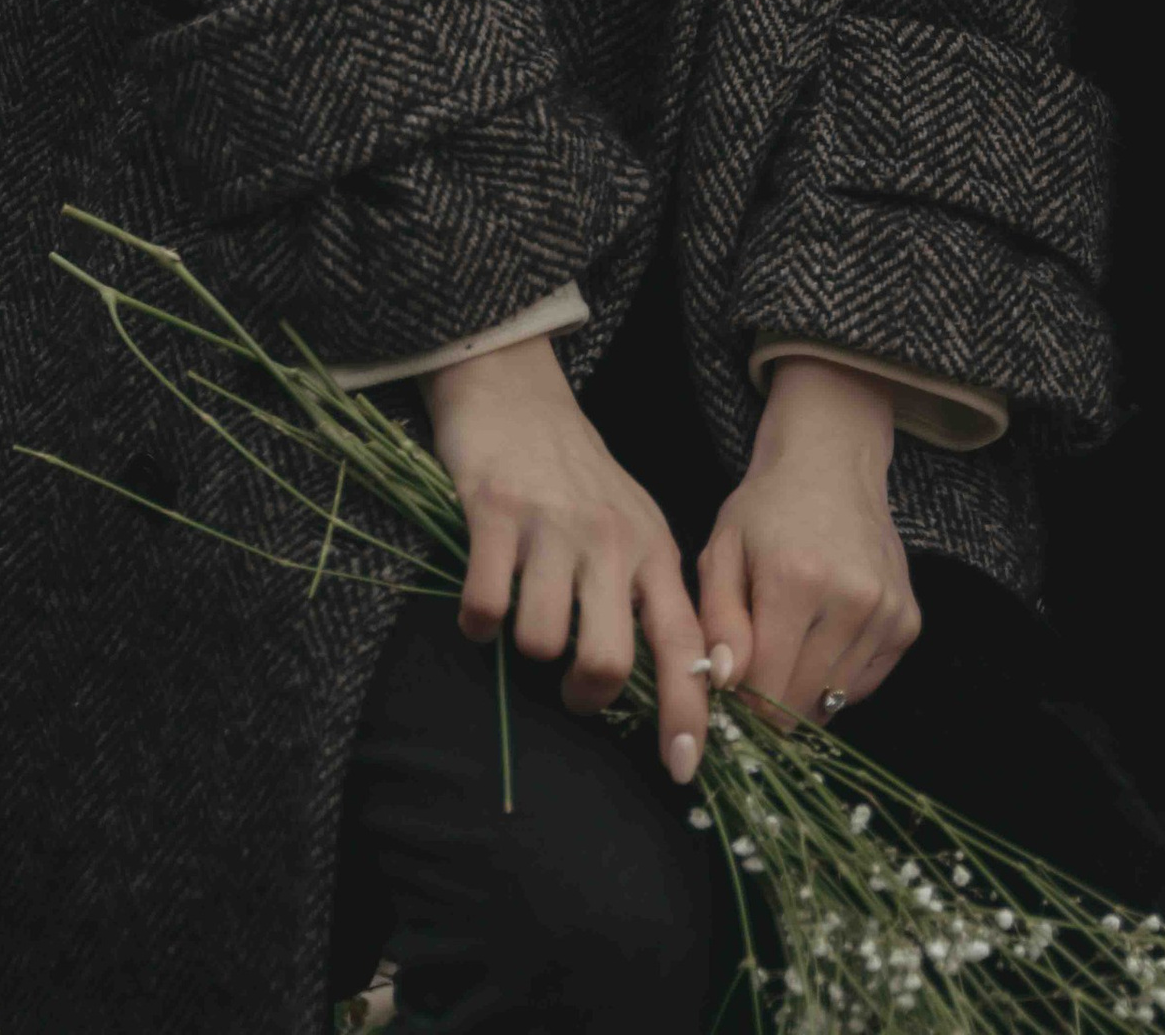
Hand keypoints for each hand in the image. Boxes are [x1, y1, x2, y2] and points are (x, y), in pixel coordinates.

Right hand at [425, 336, 710, 780]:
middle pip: (606, 663)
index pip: (683, 644)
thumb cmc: (579, 478)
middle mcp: (611, 542)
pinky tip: (484, 595)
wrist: (519, 395)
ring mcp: (554, 527)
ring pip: (539, 643)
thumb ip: (649, 598)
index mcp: (653, 551)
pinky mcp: (496, 513)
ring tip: (523, 611)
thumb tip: (673, 686)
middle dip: (583, 696)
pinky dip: (477, 620)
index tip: (682, 769)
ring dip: (523, 648)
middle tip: (570, 686)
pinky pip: (484, 607)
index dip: (687, 712)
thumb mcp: (634, 530)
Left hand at [697, 355, 921, 725]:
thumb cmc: (767, 511)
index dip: (740, 698)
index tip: (732, 679)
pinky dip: (837, 675)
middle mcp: (853, 599)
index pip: (766, 689)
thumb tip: (726, 682)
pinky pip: (862, 685)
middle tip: (757, 662)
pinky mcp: (908, 621)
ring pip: (833, 699)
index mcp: (797, 580)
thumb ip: (717, 622)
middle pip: (800, 702)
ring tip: (790, 638)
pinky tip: (822, 634)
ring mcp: (887, 611)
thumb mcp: (721, 552)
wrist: (832, 466)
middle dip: (771, 698)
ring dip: (804, 687)